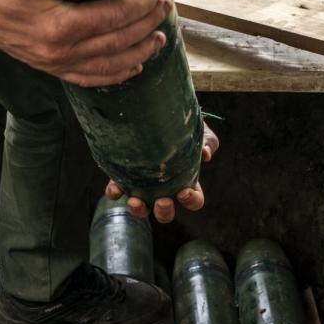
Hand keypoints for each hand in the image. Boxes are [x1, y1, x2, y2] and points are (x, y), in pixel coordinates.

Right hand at [0, 0, 170, 86]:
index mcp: (58, 25)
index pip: (113, 16)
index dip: (139, 4)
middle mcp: (59, 51)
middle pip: (117, 42)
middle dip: (146, 26)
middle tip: (166, 10)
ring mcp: (55, 64)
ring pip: (109, 66)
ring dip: (138, 54)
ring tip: (158, 39)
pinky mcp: (50, 68)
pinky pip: (90, 79)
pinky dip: (115, 76)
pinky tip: (131, 67)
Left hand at [104, 123, 220, 222]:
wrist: (157, 110)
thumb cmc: (183, 125)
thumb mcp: (199, 131)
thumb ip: (208, 142)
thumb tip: (206, 154)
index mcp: (185, 182)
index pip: (193, 201)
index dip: (191, 201)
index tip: (184, 192)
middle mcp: (163, 189)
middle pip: (165, 212)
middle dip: (164, 211)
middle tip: (162, 201)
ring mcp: (142, 185)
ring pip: (140, 209)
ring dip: (138, 210)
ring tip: (135, 200)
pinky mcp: (123, 176)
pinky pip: (117, 191)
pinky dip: (115, 192)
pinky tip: (115, 187)